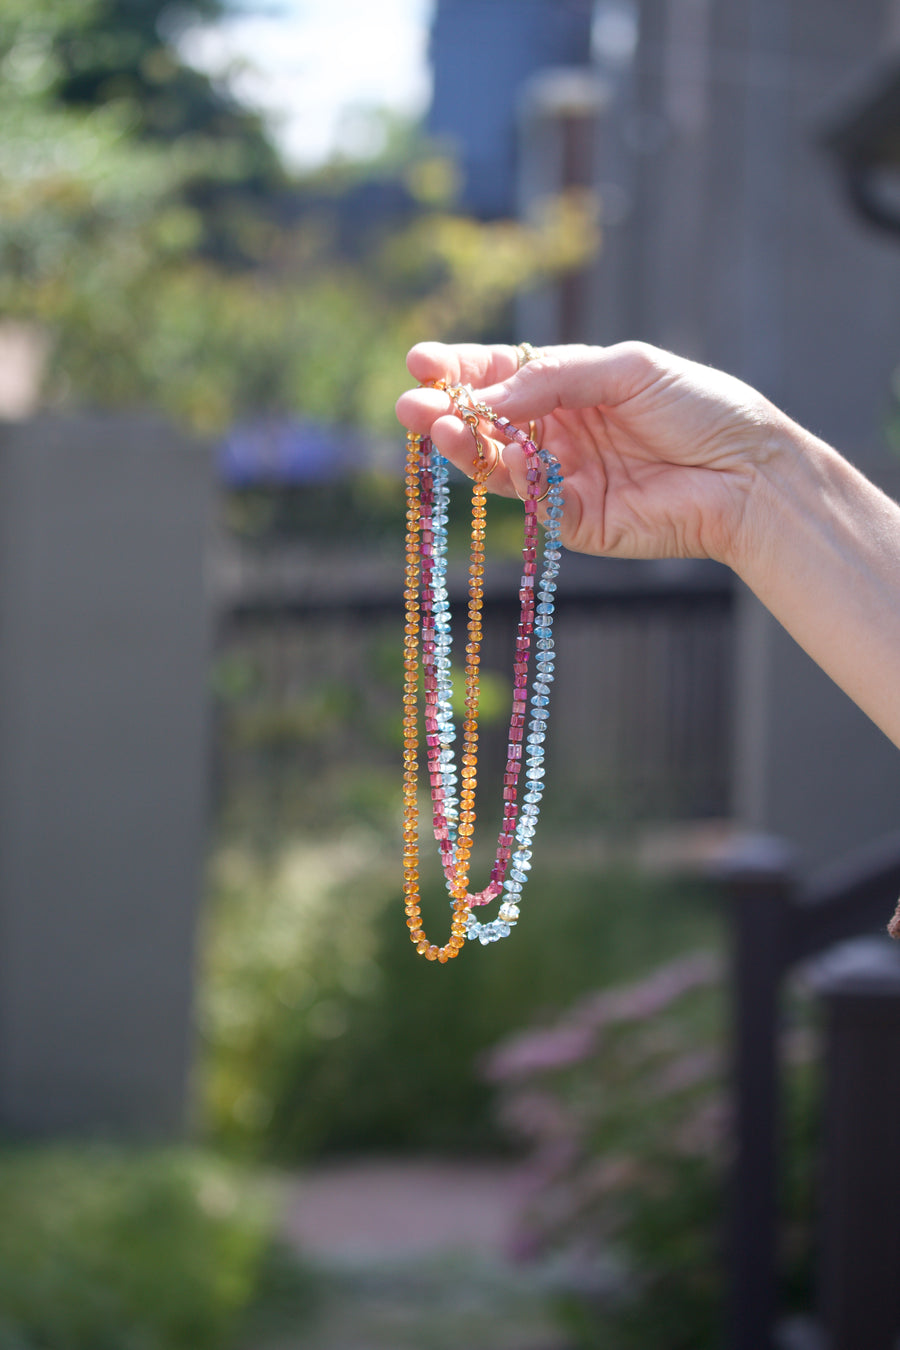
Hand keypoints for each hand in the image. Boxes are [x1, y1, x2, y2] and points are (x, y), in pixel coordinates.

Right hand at [395, 340, 784, 567]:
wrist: (748, 473)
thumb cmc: (700, 407)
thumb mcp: (628, 369)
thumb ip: (556, 379)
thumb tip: (487, 395)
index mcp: (575, 387)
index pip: (506, 375)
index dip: (462, 368)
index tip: (419, 360)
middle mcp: (563, 431)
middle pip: (490, 420)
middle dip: (447, 409)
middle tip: (407, 401)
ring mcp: (564, 477)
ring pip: (498, 462)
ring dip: (462, 445)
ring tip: (431, 426)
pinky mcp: (574, 520)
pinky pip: (527, 498)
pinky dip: (503, 477)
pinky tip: (488, 453)